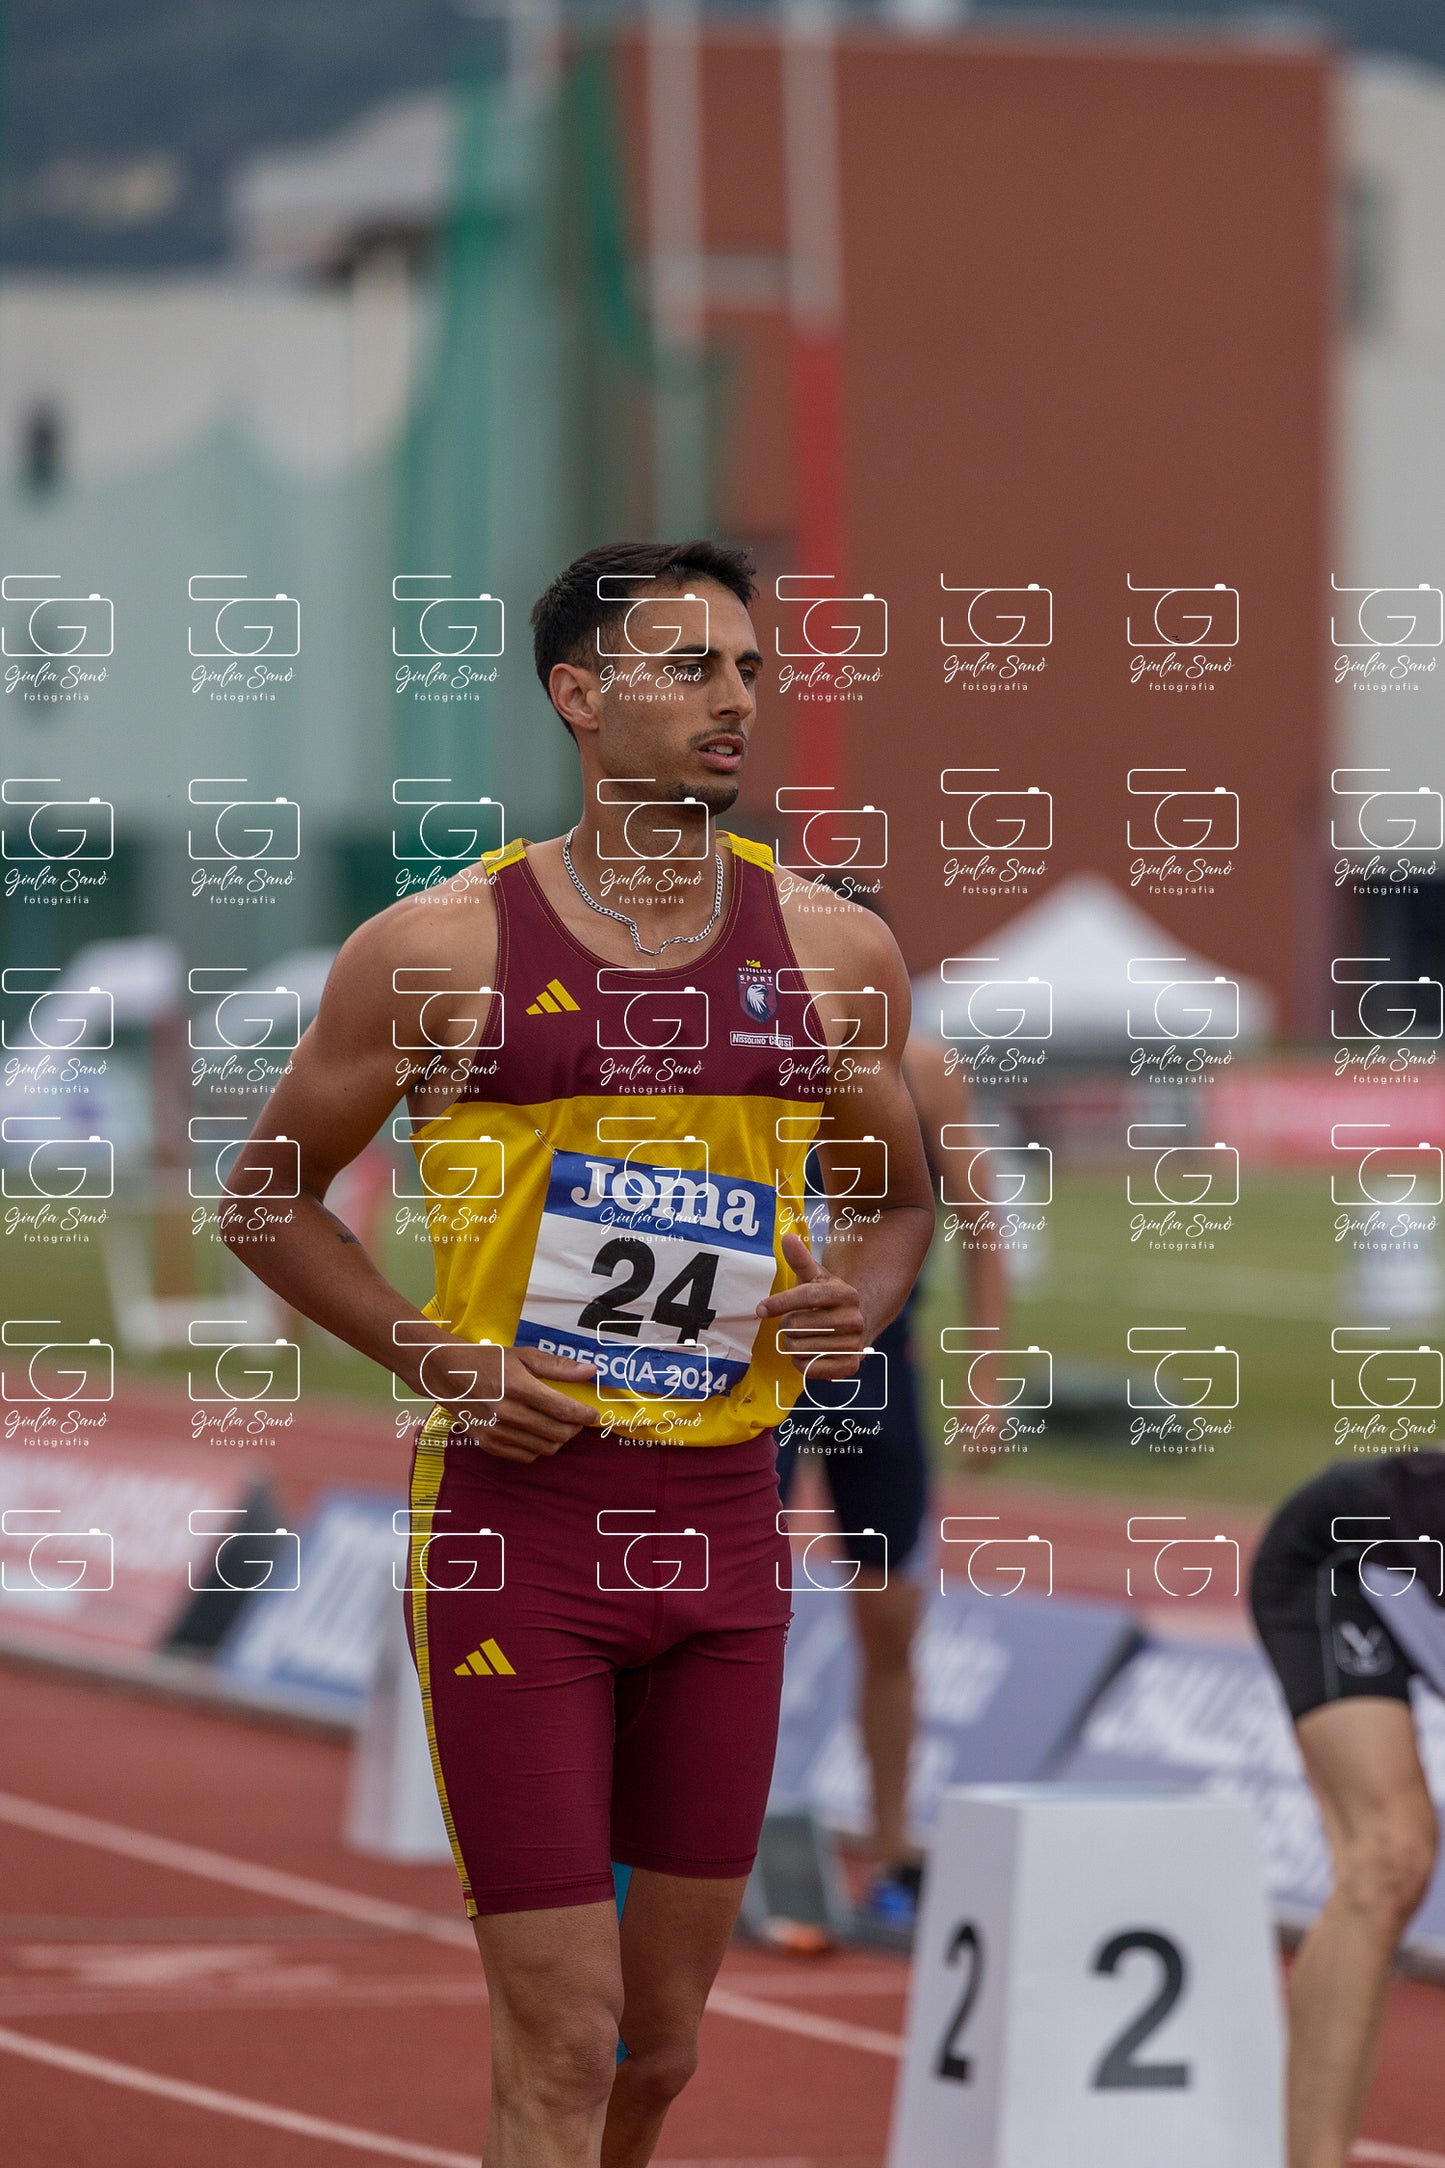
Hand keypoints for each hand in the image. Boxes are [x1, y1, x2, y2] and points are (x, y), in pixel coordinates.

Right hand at [408, 1335, 598, 1462]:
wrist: (447, 1376)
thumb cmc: (487, 1362)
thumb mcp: (522, 1356)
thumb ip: (557, 1366)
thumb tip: (590, 1371)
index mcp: (519, 1387)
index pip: (563, 1410)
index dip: (584, 1415)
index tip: (594, 1414)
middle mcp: (508, 1413)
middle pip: (557, 1433)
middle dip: (574, 1428)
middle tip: (576, 1419)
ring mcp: (497, 1432)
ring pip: (545, 1448)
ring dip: (558, 1439)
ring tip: (558, 1425)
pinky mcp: (488, 1444)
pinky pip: (526, 1456)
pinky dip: (538, 1448)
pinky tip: (536, 1433)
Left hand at [755, 1232, 868, 1379]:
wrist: (856, 1326)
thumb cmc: (827, 1300)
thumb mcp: (816, 1278)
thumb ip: (801, 1259)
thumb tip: (787, 1237)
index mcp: (846, 1294)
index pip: (807, 1297)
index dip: (780, 1303)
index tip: (760, 1309)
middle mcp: (854, 1319)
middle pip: (797, 1324)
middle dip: (786, 1324)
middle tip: (793, 1322)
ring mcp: (854, 1345)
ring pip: (799, 1348)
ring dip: (791, 1343)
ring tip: (801, 1336)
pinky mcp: (849, 1367)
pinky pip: (808, 1368)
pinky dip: (800, 1362)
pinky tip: (808, 1352)